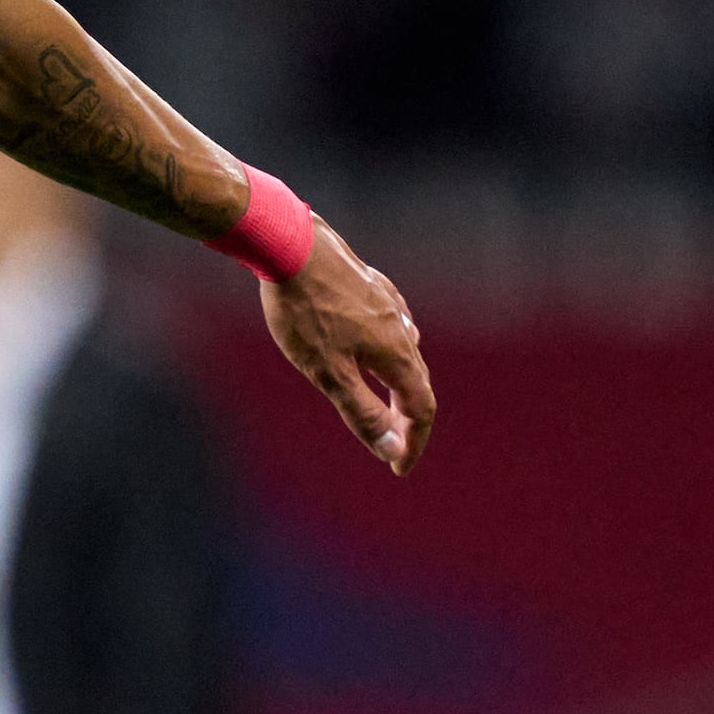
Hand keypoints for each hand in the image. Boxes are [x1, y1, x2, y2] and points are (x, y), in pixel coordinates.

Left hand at [260, 224, 436, 472]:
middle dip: (406, 418)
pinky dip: (388, 353)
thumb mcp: (329, 374)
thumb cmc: (305, 313)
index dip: (413, 442)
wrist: (291, 246)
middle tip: (390, 444)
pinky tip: (373, 347)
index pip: (421, 408)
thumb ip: (362, 413)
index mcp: (397, 354)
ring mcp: (389, 304)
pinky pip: (392, 328)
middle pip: (417, 382)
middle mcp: (402, 328)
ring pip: (406, 352)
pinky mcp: (372, 286)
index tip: (398, 467)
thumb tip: (392, 449)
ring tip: (384, 404)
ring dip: (399, 384)